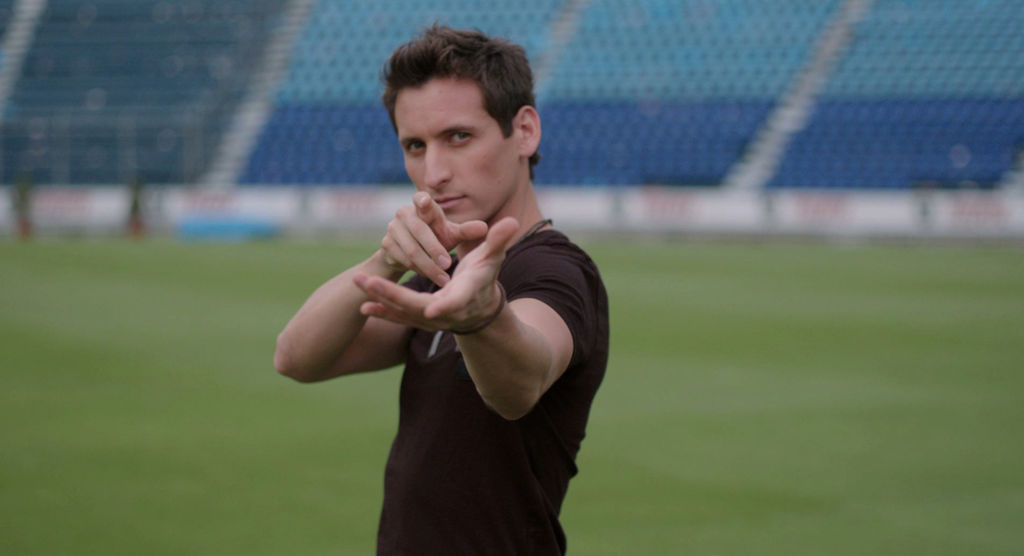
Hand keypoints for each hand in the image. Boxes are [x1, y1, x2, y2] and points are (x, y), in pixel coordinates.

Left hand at [354, 218, 519, 331]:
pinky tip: (363, 305)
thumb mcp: (492, 258)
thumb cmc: (484, 277)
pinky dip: (382, 311)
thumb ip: (498, 240)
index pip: (456, 302)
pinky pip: (398, 316)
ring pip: (403, 311)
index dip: (446, 307)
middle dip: (393, 295)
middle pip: (418, 307)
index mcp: (465, 295)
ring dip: (380, 298)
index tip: (430, 311)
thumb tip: (513, 222)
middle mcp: (447, 312)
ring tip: (358, 282)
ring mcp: (432, 319)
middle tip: (368, 281)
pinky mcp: (419, 320)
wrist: (478, 308)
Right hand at [379, 191, 487, 285]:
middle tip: (448, 264)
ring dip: (429, 266)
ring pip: (412, 249)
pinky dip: (419, 270)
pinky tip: (431, 277)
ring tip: (444, 279)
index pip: (421, 199)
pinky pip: (403, 260)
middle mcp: (404, 214)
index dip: (422, 201)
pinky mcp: (386, 245)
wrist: (409, 255)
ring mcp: (393, 228)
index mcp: (422, 207)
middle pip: (419, 230)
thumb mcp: (451, 236)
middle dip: (434, 249)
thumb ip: (466, 231)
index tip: (425, 201)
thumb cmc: (436, 239)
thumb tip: (484, 228)